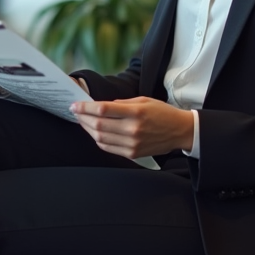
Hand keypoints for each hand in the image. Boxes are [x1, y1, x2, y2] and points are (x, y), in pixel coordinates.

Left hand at [69, 97, 193, 159]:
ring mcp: (132, 143)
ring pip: (100, 137)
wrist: (179, 131)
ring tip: (83, 121)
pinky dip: (97, 140)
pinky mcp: (133, 153)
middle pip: (99, 124)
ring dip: (88, 129)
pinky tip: (94, 132)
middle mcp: (133, 129)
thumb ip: (121, 103)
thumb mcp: (143, 100)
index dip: (85, 107)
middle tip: (76, 112)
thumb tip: (100, 106)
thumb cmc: (161, 112)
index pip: (103, 110)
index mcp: (136, 112)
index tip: (75, 105)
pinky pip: (108, 148)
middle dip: (83, 118)